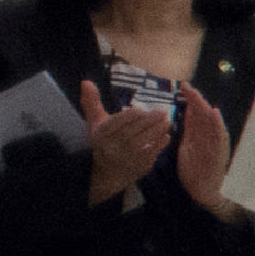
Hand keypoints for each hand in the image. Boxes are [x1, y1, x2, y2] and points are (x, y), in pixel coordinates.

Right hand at [80, 81, 171, 203]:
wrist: (106, 174)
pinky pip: (150, 154)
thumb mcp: (95, 123)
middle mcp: (111, 148)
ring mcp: (125, 159)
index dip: (130, 115)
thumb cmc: (103, 141)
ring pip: (143, 142)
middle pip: (132, 131)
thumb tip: (86, 81)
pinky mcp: (137, 168)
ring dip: (158, 130)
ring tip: (168, 121)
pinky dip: (159, 144)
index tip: (141, 109)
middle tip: (163, 111)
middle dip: (150, 120)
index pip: (117, 123)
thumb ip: (92, 102)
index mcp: (100, 135)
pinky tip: (166, 136)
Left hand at [172, 81, 235, 216]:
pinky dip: (217, 124)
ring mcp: (215, 143)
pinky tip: (214, 113)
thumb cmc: (193, 172)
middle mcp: (208, 136)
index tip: (181, 88)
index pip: (195, 113)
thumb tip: (180, 115)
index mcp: (198, 135)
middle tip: (186, 86)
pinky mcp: (220, 152)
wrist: (201, 192)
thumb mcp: (186, 148)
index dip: (190, 100)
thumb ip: (187, 131)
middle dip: (195, 99)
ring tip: (197, 95)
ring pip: (210, 121)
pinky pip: (219, 135)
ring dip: (204, 107)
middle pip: (203, 113)